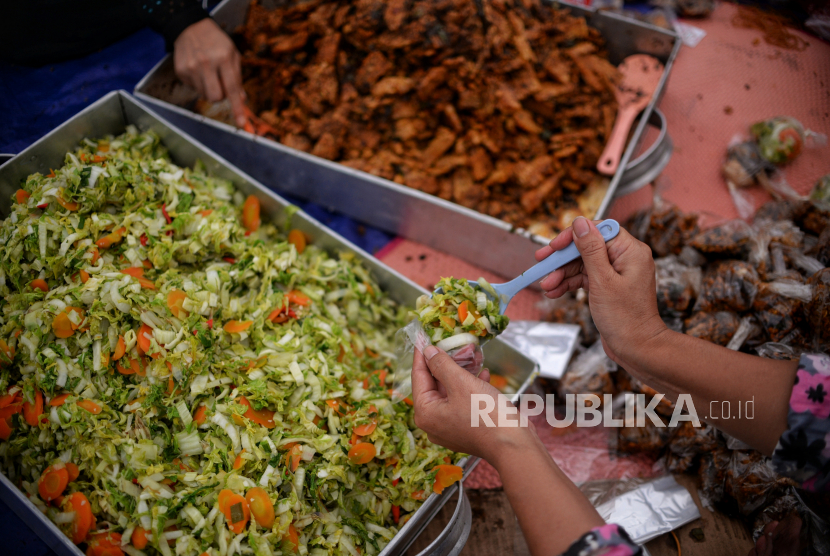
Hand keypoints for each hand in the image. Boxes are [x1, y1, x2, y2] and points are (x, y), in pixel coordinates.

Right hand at [174, 19, 245, 126]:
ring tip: (208, 72)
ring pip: (204, 95)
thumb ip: (237, 77)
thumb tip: (241, 99)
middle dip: (220, 97)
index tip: (241, 124)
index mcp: (224, 58)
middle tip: (220, 85)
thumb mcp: (233, 54)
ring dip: (209, 89)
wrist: (190, 27)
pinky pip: (194, 88)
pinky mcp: (181, 71)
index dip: (237, 108)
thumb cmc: (217, 42)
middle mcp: (206, 63)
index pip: (232, 88)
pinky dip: (198, 83)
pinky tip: (198, 69)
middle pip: (216, 97)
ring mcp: (191, 67)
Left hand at [411, 345, 532, 463]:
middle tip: (457, 343)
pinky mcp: (467, 428)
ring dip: (463, 371)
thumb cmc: (485, 414)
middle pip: (435, 383)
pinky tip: (484, 374)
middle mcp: (434, 422)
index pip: (418, 376)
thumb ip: (441, 364)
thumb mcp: (461, 382)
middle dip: (449, 361)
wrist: (514, 445)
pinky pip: (464, 401)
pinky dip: (472, 386)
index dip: (422, 354)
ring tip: (474, 354)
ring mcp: (451, 427)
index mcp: (425, 413)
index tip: (422, 335)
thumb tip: (427, 352)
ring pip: (452, 391)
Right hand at [535, 216, 665, 366]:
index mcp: (630, 251)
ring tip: (546, 286)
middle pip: (587, 247)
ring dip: (562, 274)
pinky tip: (554, 292)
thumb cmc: (625, 318)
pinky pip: (585, 278)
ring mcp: (616, 273)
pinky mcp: (608, 286)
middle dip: (563, 258)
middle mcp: (625, 258)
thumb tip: (579, 222)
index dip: (573, 236)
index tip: (554, 246)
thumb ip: (590, 249)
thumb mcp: (602, 280)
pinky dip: (569, 284)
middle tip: (540, 263)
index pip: (598, 231)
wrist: (636, 348)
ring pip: (583, 264)